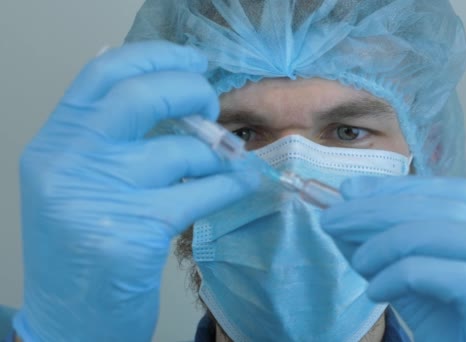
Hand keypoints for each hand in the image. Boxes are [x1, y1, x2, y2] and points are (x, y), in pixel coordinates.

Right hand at [13, 41, 258, 340]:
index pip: (102, 74)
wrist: (68, 320)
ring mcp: (101, 196)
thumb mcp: (77, 183)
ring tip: (223, 165)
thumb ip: (109, 138)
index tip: (192, 60)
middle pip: (141, 96)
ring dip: (217, 155)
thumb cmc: (81, 249)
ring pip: (183, 150)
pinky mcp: (137, 231)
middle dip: (190, 92)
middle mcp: (69, 161)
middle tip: (210, 106)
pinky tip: (241, 183)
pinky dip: (231, 183)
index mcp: (55, 143)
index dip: (154, 57)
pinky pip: (204, 190)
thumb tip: (167, 89)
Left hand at [321, 176, 465, 340]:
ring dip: (392, 239)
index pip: (460, 194)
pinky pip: (456, 276)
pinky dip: (406, 274)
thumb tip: (345, 217)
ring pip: (458, 231)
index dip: (403, 188)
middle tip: (335, 218)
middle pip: (455, 206)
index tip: (353, 190)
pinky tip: (376, 290)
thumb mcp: (422, 293)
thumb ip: (392, 254)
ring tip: (357, 260)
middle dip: (386, 207)